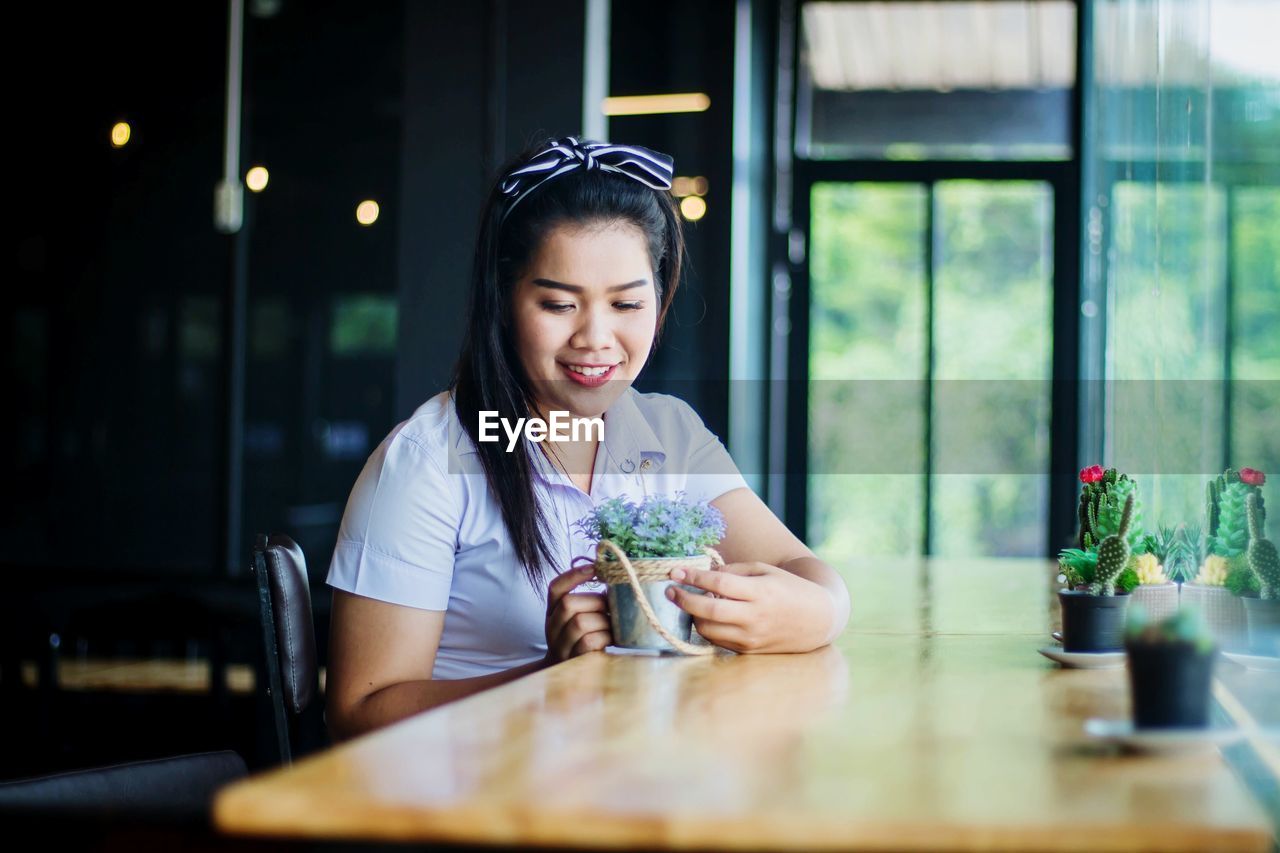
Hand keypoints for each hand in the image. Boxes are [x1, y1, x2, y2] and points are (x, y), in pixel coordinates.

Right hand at [544, 563, 611, 662]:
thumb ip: (588, 604)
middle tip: (611, 607)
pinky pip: (589, 641)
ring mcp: (560, 646)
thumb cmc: (582, 642)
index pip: (555, 588)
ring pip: (580, 622)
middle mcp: (551, 628)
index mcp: (552, 613)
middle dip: (596, 601)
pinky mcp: (573, 661)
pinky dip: (605, 637)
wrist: (571, 677)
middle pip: (568, 604)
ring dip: (603, 621)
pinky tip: (612, 639)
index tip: (594, 568)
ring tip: (613, 625)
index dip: (573, 575)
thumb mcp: (579, 620)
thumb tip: (614, 585)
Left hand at [665, 562, 836, 653]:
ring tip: (689, 603)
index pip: (718, 584)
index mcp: (760, 591)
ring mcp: (751, 636)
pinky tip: (706, 617)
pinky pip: (718, 641)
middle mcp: (754, 616)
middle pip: (708, 611)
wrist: (817, 619)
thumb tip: (704, 575)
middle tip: (670, 591)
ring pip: (709, 630)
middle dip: (683, 600)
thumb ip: (734, 571)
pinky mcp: (749, 650)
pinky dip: (707, 628)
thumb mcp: (765, 571)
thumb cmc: (789, 588)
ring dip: (693, 616)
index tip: (674, 572)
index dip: (693, 577)